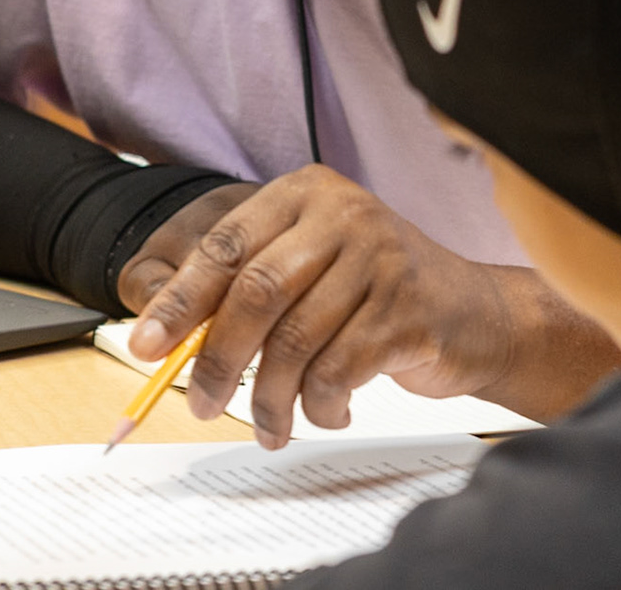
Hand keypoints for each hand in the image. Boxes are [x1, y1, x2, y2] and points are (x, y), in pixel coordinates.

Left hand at [126, 164, 517, 448]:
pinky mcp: (408, 311)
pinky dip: (320, 407)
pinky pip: (338, 372)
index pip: (224, 245)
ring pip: (295, 342)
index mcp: (303, 193)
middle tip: (201, 404)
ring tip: (267, 426)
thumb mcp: (305, 267)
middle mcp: (342, 214)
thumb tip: (160, 334)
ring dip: (270, 398)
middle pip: (255, 293)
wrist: (475, 313)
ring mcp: (380, 260)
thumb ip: (240, 289)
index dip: (178, 300)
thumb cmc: (372, 292)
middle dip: (218, 359)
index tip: (145, 346)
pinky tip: (326, 413)